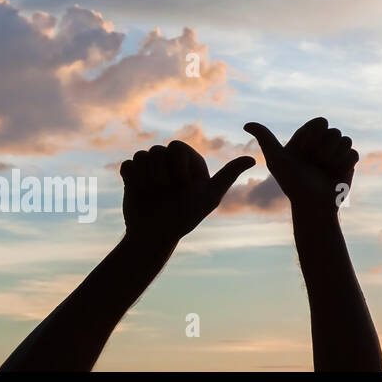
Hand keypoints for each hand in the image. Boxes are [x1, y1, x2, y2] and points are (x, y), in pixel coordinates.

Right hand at [121, 140, 254, 247]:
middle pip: (158, 149)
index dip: (176, 165)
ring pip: (142, 155)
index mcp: (189, 162)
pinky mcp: (133, 175)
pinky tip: (139, 192)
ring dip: (146, 178)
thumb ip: (229, 175)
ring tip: (153, 194)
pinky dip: (131, 179)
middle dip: (160, 172)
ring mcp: (151, 167)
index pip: (176, 146)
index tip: (181, 185)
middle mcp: (170, 162)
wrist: (155, 235)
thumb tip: (254, 159)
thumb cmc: (185, 217)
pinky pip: (127, 164)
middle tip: (165, 191)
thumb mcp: (209, 197)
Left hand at [245, 117, 357, 218]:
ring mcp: (337, 151)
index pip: (320, 122)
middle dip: (324, 150)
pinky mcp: (349, 162)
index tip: (304, 152)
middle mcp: (322, 143)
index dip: (314, 136)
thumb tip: (246, 124)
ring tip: (325, 170)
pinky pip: (353, 153)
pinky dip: (344, 165)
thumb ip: (265, 139)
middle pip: (334, 131)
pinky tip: (336, 174)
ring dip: (334, 158)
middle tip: (315, 164)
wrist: (313, 205)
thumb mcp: (277, 159)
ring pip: (346, 140)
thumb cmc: (293, 183)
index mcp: (307, 138)